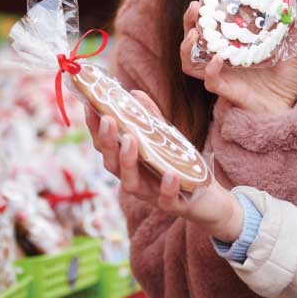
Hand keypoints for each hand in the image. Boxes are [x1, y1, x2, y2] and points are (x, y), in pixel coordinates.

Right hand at [85, 101, 243, 242]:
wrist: (206, 197)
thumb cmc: (179, 166)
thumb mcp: (165, 138)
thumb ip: (150, 118)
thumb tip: (134, 93)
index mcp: (128, 164)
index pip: (105, 146)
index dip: (95, 129)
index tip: (90, 106)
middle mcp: (134, 180)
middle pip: (111, 164)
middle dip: (107, 142)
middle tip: (108, 120)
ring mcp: (151, 194)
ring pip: (131, 183)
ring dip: (128, 161)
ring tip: (131, 140)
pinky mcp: (172, 204)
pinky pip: (166, 199)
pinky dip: (166, 188)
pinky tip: (170, 174)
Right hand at [180, 0, 296, 113]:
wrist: (287, 106)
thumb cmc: (284, 79)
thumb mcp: (291, 49)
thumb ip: (295, 28)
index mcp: (232, 45)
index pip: (209, 25)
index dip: (202, 11)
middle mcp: (221, 58)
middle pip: (193, 39)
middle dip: (189, 22)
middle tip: (195, 8)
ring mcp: (221, 74)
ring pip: (190, 62)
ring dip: (187, 47)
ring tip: (194, 33)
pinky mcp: (225, 90)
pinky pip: (209, 80)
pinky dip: (210, 69)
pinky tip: (218, 60)